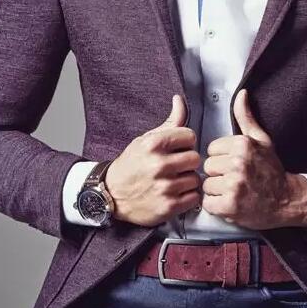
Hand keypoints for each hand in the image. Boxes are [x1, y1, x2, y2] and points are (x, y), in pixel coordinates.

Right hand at [104, 95, 201, 225]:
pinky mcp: (168, 206)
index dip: (185, 142)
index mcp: (154, 144)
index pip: (190, 136)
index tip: (177, 148)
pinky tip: (175, 193)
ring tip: (173, 180)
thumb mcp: (146, 139)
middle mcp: (159, 165)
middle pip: (195, 158)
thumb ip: (170, 122)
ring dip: (187, 180)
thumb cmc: (130, 166)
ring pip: (196, 179)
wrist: (110, 194)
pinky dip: (187, 197)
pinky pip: (194, 198)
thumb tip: (180, 100)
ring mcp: (164, 187)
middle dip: (187, 162)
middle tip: (177, 166)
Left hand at [202, 89, 306, 229]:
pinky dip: (217, 206)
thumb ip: (246, 117)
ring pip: (206, 185)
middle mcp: (237, 163)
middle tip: (234, 179)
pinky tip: (230, 202)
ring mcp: (234, 185)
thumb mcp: (261, 139)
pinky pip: (208, 203)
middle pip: (208, 167)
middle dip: (218, 174)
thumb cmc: (271, 170)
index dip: (221, 158)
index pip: (211, 149)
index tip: (234, 164)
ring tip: (234, 190)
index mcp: (242, 144)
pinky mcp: (230, 205)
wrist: (286, 200)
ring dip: (217, 191)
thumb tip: (241, 95)